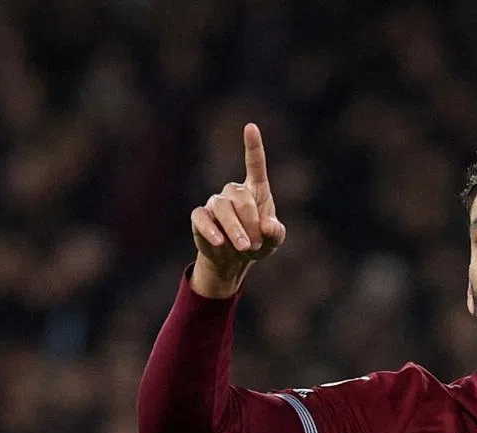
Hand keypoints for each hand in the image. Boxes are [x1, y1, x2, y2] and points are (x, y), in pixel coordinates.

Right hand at [190, 123, 286, 297]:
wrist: (234, 260)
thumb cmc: (257, 243)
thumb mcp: (274, 241)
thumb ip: (276, 233)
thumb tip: (267, 226)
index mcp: (255, 191)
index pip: (254, 165)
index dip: (253, 146)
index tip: (251, 127)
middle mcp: (233, 192)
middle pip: (240, 197)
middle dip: (250, 222)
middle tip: (256, 244)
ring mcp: (215, 203)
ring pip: (222, 208)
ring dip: (235, 229)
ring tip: (244, 248)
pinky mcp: (200, 217)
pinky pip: (202, 217)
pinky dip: (211, 230)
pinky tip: (220, 242)